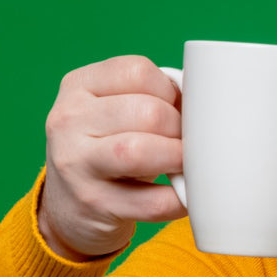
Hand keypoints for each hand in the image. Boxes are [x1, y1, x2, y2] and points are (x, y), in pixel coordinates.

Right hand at [38, 55, 186, 259]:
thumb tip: (208, 104)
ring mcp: (75, 163)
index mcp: (78, 85)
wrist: (67, 205)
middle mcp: (69, 120)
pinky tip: (184, 194)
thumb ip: (150, 96)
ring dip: (177, 158)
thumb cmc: (108, 149)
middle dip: (179, 128)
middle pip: (147, 112)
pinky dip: (179, 198)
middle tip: (185, 142)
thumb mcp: (113, 111)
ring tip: (185, 164)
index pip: (137, 71)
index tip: (176, 109)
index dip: (170, 91)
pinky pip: (152, 201)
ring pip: (139, 151)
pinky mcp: (93, 203)